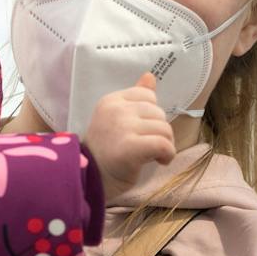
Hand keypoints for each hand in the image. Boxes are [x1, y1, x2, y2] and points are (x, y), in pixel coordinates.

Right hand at [84, 74, 177, 197]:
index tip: (142, 131)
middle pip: (159, 113)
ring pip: (165, 129)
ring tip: (153, 156)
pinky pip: (164, 144)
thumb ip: (135, 98)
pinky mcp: (131, 147)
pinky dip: (168, 155)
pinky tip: (160, 161)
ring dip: (165, 145)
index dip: (151, 115)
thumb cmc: (105, 152)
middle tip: (148, 147)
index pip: (148, 96)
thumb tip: (150, 75)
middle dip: (160, 132)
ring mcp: (123, 127)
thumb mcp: (117, 119)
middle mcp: (116, 110)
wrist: (89, 180)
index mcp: (111, 100)